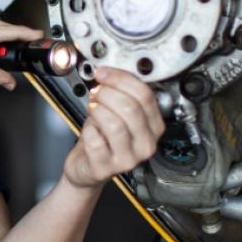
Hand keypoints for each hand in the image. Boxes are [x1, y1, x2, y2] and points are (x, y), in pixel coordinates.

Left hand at [63, 67, 165, 188]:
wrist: (87, 166)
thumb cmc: (103, 137)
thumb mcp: (118, 113)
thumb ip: (121, 93)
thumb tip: (111, 73)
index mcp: (154, 127)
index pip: (145, 96)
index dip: (121, 79)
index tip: (105, 73)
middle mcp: (145, 144)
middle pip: (131, 108)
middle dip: (108, 93)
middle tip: (97, 92)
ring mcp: (128, 159)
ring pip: (114, 123)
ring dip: (98, 110)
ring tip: (93, 109)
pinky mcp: (106, 168)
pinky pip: (94, 140)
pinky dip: (87, 129)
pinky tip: (89, 130)